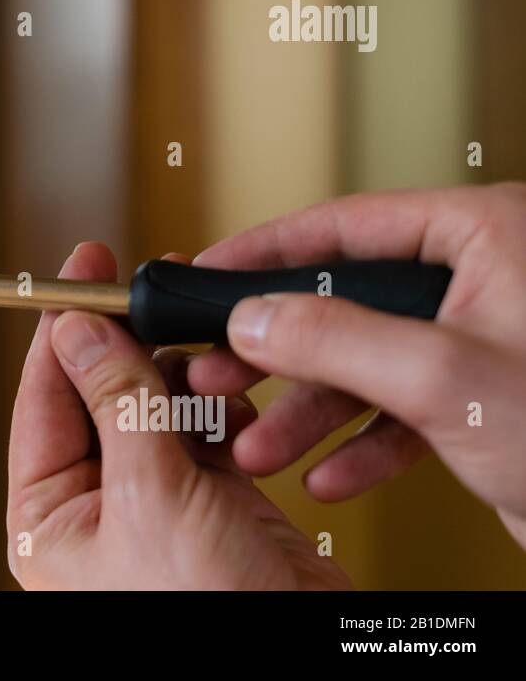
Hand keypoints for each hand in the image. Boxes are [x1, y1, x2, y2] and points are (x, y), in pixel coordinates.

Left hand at [6, 241, 349, 588]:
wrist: (303, 656)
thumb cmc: (208, 613)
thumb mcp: (150, 497)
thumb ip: (117, 404)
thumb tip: (80, 332)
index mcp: (50, 516)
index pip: (42, 398)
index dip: (61, 330)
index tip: (78, 271)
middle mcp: (95, 506)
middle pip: (100, 394)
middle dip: (134, 352)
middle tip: (156, 301)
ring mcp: (154, 502)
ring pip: (156, 405)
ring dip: (185, 382)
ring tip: (211, 371)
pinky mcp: (209, 500)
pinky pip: (204, 430)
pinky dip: (223, 411)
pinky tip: (240, 410)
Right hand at [188, 183, 525, 548]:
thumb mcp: (446, 378)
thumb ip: (337, 338)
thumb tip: (256, 314)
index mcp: (487, 235)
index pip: (348, 224)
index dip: (267, 249)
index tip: (209, 272)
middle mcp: (483, 279)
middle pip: (347, 299)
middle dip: (280, 352)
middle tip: (216, 371)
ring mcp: (485, 341)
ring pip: (370, 361)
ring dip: (311, 411)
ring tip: (260, 444)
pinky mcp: (490, 399)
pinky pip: (406, 409)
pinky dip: (364, 444)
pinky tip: (329, 474)